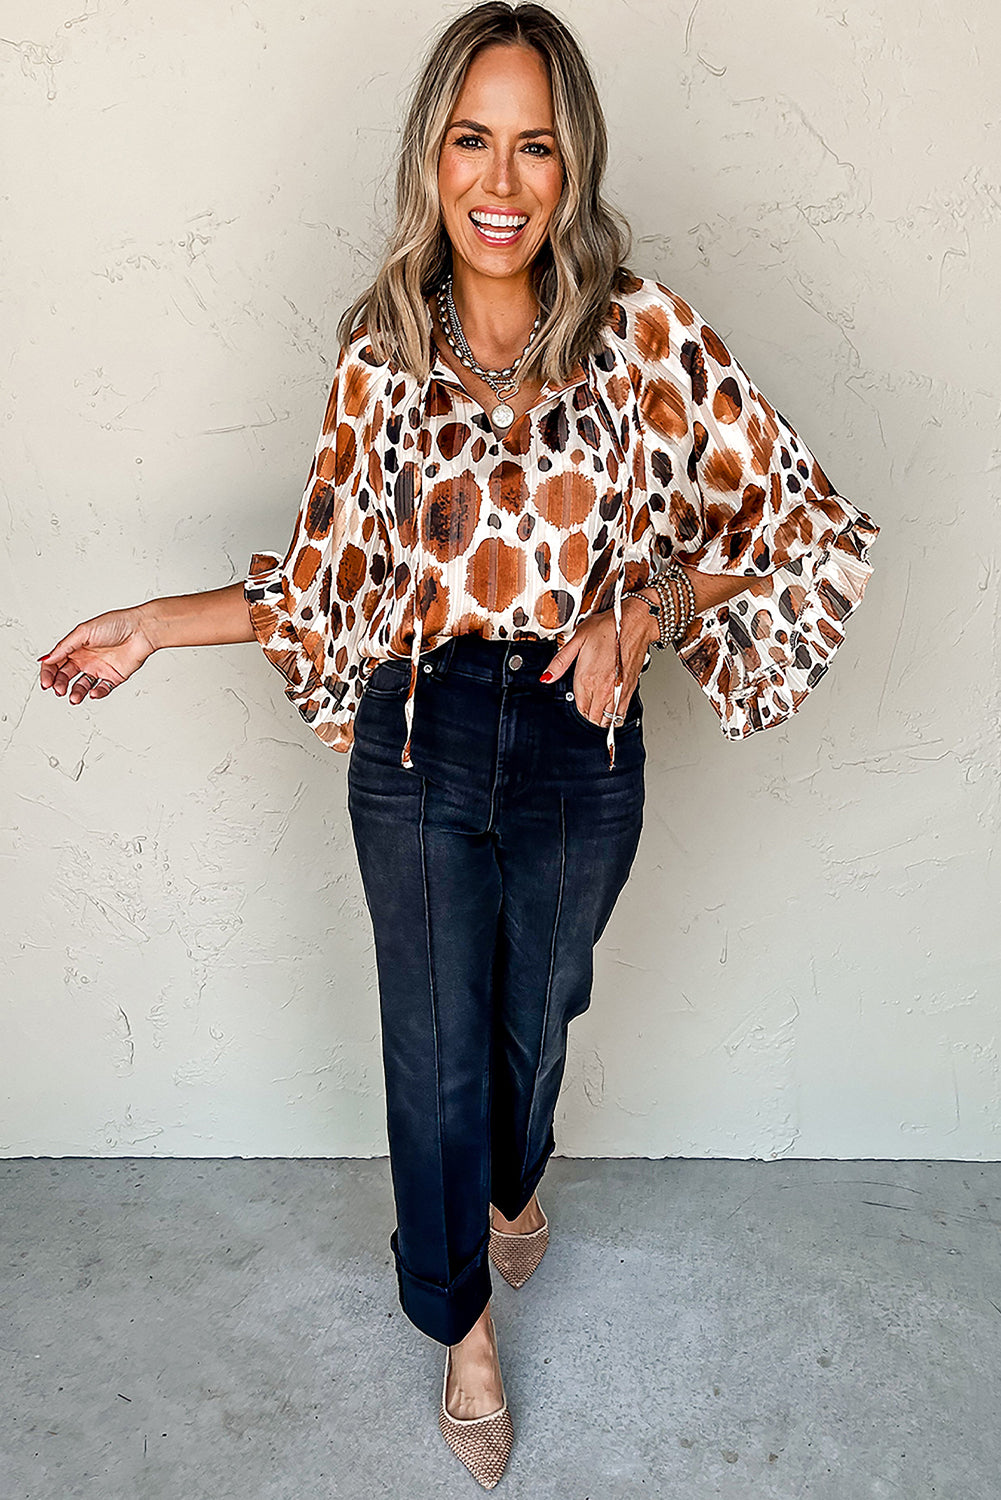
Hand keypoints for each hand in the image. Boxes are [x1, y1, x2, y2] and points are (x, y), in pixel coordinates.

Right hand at [37, 606, 157, 704]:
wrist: (141, 630)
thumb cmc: (116, 624)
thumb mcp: (84, 631)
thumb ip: (65, 646)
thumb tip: (49, 658)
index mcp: (76, 646)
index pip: (55, 662)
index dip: (48, 673)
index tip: (46, 682)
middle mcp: (86, 658)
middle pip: (65, 676)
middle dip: (59, 684)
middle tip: (59, 690)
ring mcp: (99, 669)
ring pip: (81, 686)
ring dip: (75, 693)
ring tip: (74, 697)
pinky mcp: (113, 677)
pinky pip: (102, 689)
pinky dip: (96, 693)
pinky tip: (93, 693)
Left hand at [539, 596, 658, 725]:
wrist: (635, 623)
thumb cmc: (610, 627)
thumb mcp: (577, 639)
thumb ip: (560, 661)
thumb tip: (546, 677)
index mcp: (587, 678)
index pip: (580, 707)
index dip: (578, 705)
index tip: (579, 699)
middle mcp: (603, 688)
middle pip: (593, 717)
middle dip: (588, 714)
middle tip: (588, 705)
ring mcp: (618, 690)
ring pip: (607, 719)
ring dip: (601, 717)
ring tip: (599, 709)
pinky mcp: (630, 688)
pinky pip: (622, 713)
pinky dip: (616, 716)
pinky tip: (613, 710)